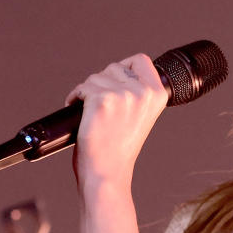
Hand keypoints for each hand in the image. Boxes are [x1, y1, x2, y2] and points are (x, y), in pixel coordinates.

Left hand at [63, 53, 167, 190]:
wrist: (108, 172)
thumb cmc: (120, 148)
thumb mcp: (139, 115)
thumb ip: (137, 93)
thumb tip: (118, 73)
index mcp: (157, 94)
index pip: (140, 60)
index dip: (124, 66)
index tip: (114, 81)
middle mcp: (143, 92)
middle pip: (114, 67)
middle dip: (102, 82)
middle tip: (100, 105)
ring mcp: (123, 95)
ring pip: (95, 77)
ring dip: (87, 92)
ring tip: (90, 112)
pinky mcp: (102, 100)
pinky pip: (82, 88)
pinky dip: (75, 98)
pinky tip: (78, 111)